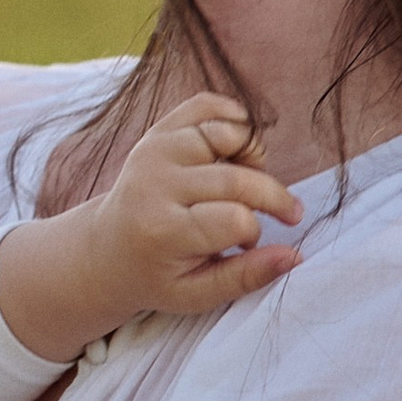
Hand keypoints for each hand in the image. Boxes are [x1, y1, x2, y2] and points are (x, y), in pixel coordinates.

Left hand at [0, 91, 303, 358]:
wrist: (107, 248)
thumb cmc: (157, 275)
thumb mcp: (196, 294)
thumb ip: (245, 277)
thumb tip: (295, 256)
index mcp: (162, 230)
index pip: (234, 219)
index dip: (255, 232)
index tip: (248, 244)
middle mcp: (154, 183)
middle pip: (237, 178)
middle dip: (272, 197)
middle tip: (285, 213)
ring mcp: (155, 151)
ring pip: (227, 134)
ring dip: (254, 156)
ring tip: (251, 181)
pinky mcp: (158, 131)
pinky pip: (206, 106)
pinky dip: (234, 119)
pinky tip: (238, 149)